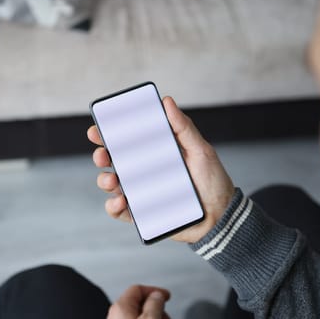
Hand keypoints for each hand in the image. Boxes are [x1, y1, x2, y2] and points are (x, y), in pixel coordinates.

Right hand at [88, 96, 234, 242]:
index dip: (108, 134)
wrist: (221, 217)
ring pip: (111, 184)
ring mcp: (140, 193)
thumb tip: (167, 102)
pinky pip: (120, 211)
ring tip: (114, 179)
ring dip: (105, 180)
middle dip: (101, 156)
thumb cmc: (213, 182)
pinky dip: (114, 206)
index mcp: (154, 153)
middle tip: (103, 155)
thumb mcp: (201, 150)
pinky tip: (121, 200)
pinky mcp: (142, 214)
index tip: (98, 129)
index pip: (126, 141)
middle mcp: (144, 172)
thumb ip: (183, 127)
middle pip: (112, 161)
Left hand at [107, 285, 170, 318]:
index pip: (138, 288)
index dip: (154, 290)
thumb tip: (157, 295)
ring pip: (137, 315)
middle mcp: (115, 314)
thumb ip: (155, 303)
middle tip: (164, 315)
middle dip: (155, 307)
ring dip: (152, 316)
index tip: (166, 296)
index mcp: (121, 306)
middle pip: (137, 302)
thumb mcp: (151, 318)